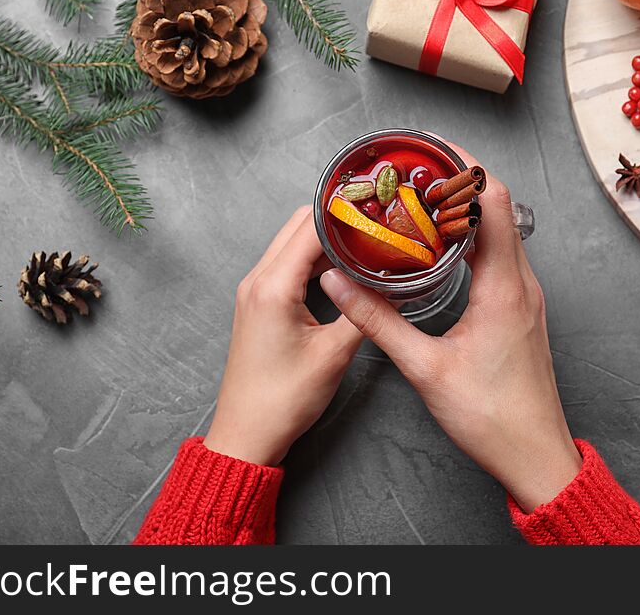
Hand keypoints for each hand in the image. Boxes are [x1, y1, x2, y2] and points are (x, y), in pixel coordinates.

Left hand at [204, 207, 362, 465]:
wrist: (248, 433)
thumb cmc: (284, 399)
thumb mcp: (335, 354)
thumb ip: (364, 312)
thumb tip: (391, 284)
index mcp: (273, 287)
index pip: (311, 227)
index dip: (345, 212)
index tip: (377, 207)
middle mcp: (257, 280)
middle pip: (297, 225)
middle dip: (336, 217)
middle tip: (375, 220)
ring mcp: (254, 290)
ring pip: (291, 242)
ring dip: (324, 237)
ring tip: (364, 239)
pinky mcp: (258, 303)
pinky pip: (286, 264)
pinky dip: (312, 257)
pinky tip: (341, 266)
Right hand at [320, 144, 581, 511]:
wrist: (534, 456)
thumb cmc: (490, 417)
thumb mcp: (425, 368)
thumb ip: (378, 321)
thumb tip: (340, 284)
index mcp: (504, 288)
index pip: (494, 202)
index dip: (465, 167)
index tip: (431, 149)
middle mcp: (522, 284)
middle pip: (499, 208)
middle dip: (459, 181)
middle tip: (416, 169)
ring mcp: (525, 297)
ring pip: (502, 233)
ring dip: (467, 210)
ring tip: (423, 200)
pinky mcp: (521, 312)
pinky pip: (502, 257)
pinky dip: (474, 239)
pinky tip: (444, 248)